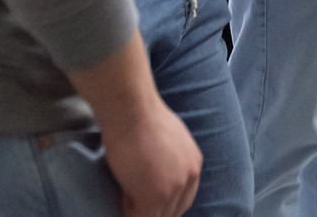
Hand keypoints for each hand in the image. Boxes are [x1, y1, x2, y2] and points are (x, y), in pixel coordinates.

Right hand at [65, 33, 199, 216]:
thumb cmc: (143, 118)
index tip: (146, 199)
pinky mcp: (154, 197)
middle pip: (174, 210)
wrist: (132, 111)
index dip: (165, 203)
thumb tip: (157, 173)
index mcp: (194, 164)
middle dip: (154, 210)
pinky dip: (129, 210)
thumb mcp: (170, 140)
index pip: (184, 197)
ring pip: (158, 216)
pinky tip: (122, 194)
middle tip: (134, 202)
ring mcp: (174, 189)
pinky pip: (140, 216)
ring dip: (140, 210)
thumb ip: (171, 161)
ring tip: (126, 195)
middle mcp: (190, 177)